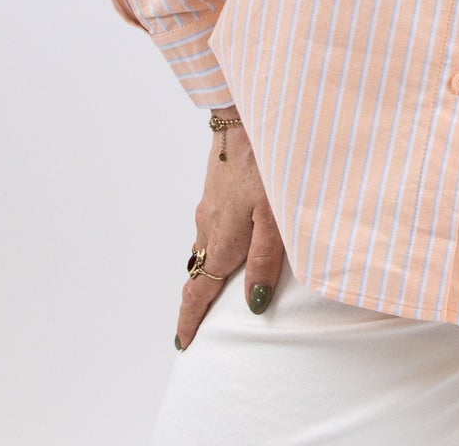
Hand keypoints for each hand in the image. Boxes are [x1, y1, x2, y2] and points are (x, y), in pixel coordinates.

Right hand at [174, 107, 285, 350]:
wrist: (246, 114)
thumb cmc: (267, 165)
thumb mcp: (275, 217)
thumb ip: (266, 261)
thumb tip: (253, 306)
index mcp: (222, 241)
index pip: (199, 291)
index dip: (190, 320)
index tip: (183, 343)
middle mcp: (209, 226)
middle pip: (198, 272)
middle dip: (196, 300)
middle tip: (196, 324)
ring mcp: (210, 204)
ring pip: (203, 246)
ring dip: (205, 270)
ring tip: (214, 287)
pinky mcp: (216, 186)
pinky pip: (209, 225)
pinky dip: (213, 243)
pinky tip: (228, 238)